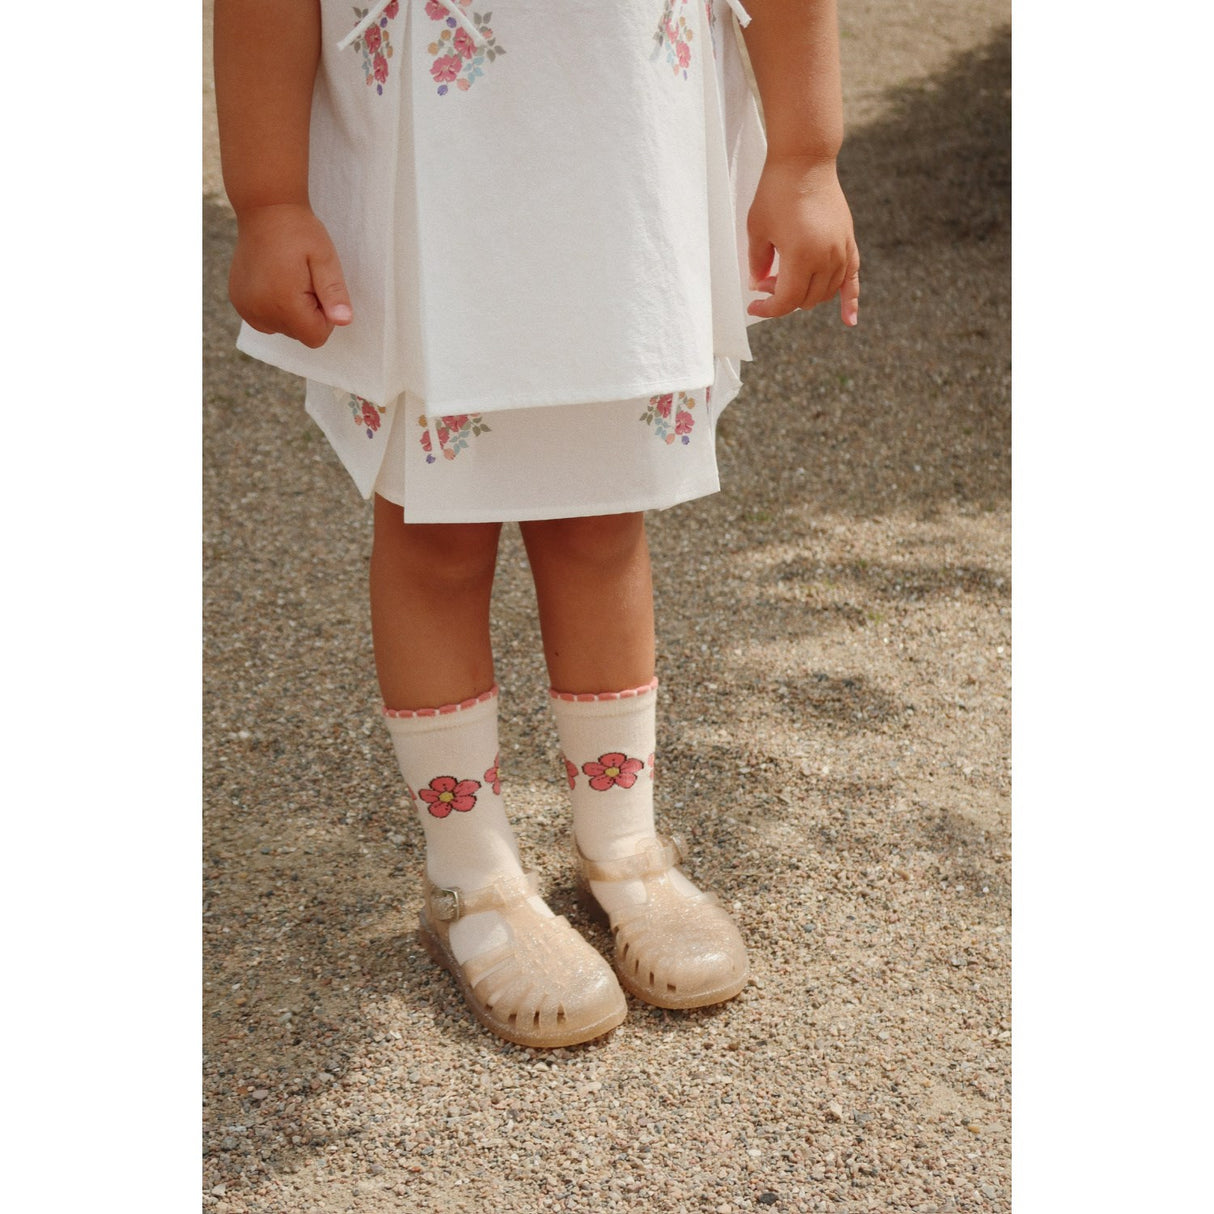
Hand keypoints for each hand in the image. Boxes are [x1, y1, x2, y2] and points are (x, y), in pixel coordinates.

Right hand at [228, 203, 352, 348]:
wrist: (265, 209)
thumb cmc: (300, 232)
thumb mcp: (325, 259)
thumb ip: (334, 293)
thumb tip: (344, 321)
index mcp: (283, 304)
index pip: (316, 337)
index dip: (325, 316)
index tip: (318, 287)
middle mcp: (259, 312)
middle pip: (299, 334)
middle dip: (308, 312)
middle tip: (303, 277)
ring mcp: (246, 308)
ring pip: (284, 328)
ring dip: (292, 310)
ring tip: (288, 276)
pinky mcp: (239, 302)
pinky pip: (267, 320)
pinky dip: (275, 306)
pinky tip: (275, 280)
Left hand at [746, 156, 859, 326]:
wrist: (805, 161)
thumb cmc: (776, 191)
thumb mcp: (757, 230)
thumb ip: (757, 262)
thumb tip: (759, 284)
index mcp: (802, 257)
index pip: (787, 301)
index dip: (768, 309)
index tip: (753, 306)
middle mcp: (826, 258)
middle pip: (806, 300)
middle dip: (783, 298)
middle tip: (765, 280)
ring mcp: (841, 250)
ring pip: (825, 293)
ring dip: (805, 295)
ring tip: (785, 278)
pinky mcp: (848, 242)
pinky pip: (852, 279)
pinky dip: (850, 300)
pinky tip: (849, 321)